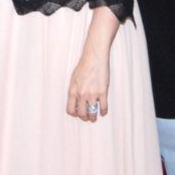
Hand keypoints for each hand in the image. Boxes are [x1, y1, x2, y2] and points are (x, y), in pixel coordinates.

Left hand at [66, 7, 118, 121]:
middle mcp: (81, 94)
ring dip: (93, 117)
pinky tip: (103, 112)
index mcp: (72, 91)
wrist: (94, 57)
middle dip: (84, 118)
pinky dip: (103, 112)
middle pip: (81, 114)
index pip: (70, 110)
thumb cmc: (84, 66)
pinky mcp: (102, 92)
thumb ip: (74, 90)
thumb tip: (76, 101)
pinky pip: (103, 107)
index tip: (78, 113)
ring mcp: (92, 94)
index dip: (74, 114)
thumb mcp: (74, 78)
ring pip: (92, 113)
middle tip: (87, 118)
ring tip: (94, 117)